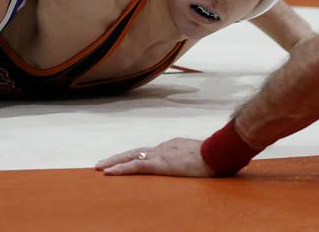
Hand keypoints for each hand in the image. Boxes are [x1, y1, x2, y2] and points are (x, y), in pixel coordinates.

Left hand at [95, 138, 213, 176]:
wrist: (218, 153)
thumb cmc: (217, 156)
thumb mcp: (204, 157)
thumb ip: (196, 159)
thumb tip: (199, 164)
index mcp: (174, 146)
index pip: (151, 152)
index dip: (137, 156)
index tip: (128, 160)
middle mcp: (164, 147)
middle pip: (136, 151)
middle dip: (120, 157)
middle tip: (104, 162)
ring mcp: (161, 154)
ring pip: (131, 157)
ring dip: (114, 162)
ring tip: (100, 167)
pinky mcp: (159, 164)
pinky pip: (135, 166)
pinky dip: (121, 169)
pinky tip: (109, 172)